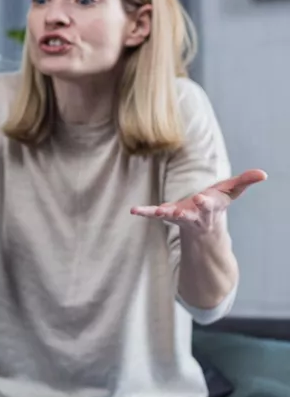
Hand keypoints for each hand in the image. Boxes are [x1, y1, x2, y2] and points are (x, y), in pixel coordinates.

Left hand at [130, 169, 266, 234]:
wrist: (204, 223)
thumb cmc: (218, 202)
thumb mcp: (232, 191)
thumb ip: (245, 181)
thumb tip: (263, 173)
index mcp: (210, 208)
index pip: (209, 205)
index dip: (206, 202)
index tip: (201, 197)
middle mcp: (194, 215)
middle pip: (191, 214)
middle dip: (187, 212)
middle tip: (179, 211)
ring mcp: (179, 216)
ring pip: (171, 217)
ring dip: (163, 214)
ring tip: (153, 213)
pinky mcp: (167, 214)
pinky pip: (154, 213)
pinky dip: (144, 212)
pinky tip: (133, 210)